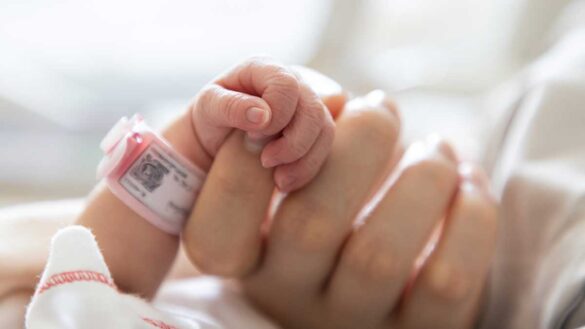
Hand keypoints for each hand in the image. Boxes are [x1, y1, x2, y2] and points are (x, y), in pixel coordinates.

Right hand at [184, 88, 497, 327]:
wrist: (386, 290)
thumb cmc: (334, 218)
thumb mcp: (295, 194)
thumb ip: (298, 146)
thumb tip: (336, 101)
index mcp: (251, 265)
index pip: (215, 232)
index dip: (241, 165)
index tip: (286, 115)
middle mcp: (294, 298)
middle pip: (309, 226)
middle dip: (356, 144)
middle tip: (380, 106)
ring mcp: (354, 321)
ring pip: (379, 254)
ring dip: (421, 176)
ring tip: (437, 146)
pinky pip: (446, 280)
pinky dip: (471, 216)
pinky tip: (468, 182)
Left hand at [188, 57, 335, 191]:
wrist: (215, 140)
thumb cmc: (210, 117)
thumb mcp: (208, 108)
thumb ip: (232, 106)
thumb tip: (263, 115)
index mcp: (265, 68)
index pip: (287, 85)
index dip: (277, 114)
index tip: (253, 134)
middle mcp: (293, 82)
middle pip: (313, 110)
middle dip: (293, 143)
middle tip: (266, 161)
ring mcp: (307, 105)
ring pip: (325, 131)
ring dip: (303, 160)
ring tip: (277, 180)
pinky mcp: (314, 130)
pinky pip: (324, 149)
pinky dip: (307, 169)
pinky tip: (284, 182)